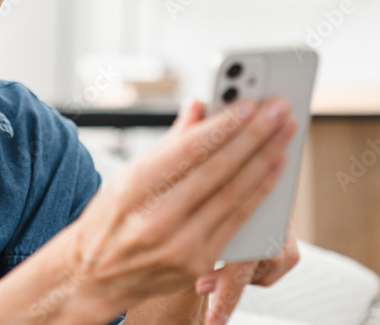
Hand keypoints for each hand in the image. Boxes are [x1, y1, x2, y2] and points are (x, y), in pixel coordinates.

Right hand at [64, 96, 297, 319]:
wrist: (94, 277)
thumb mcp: (127, 174)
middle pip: (218, 168)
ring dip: (266, 159)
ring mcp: (180, 245)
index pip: (189, 149)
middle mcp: (157, 218)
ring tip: (285, 133)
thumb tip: (199, 106)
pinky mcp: (198, 262)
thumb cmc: (110, 218)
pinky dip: (260, 191)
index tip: (252, 102)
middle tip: (279, 109)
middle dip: (255, 135)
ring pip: (234, 193)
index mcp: (134, 188)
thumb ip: (170, 142)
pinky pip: (238, 220)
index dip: (225, 124)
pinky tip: (276, 168)